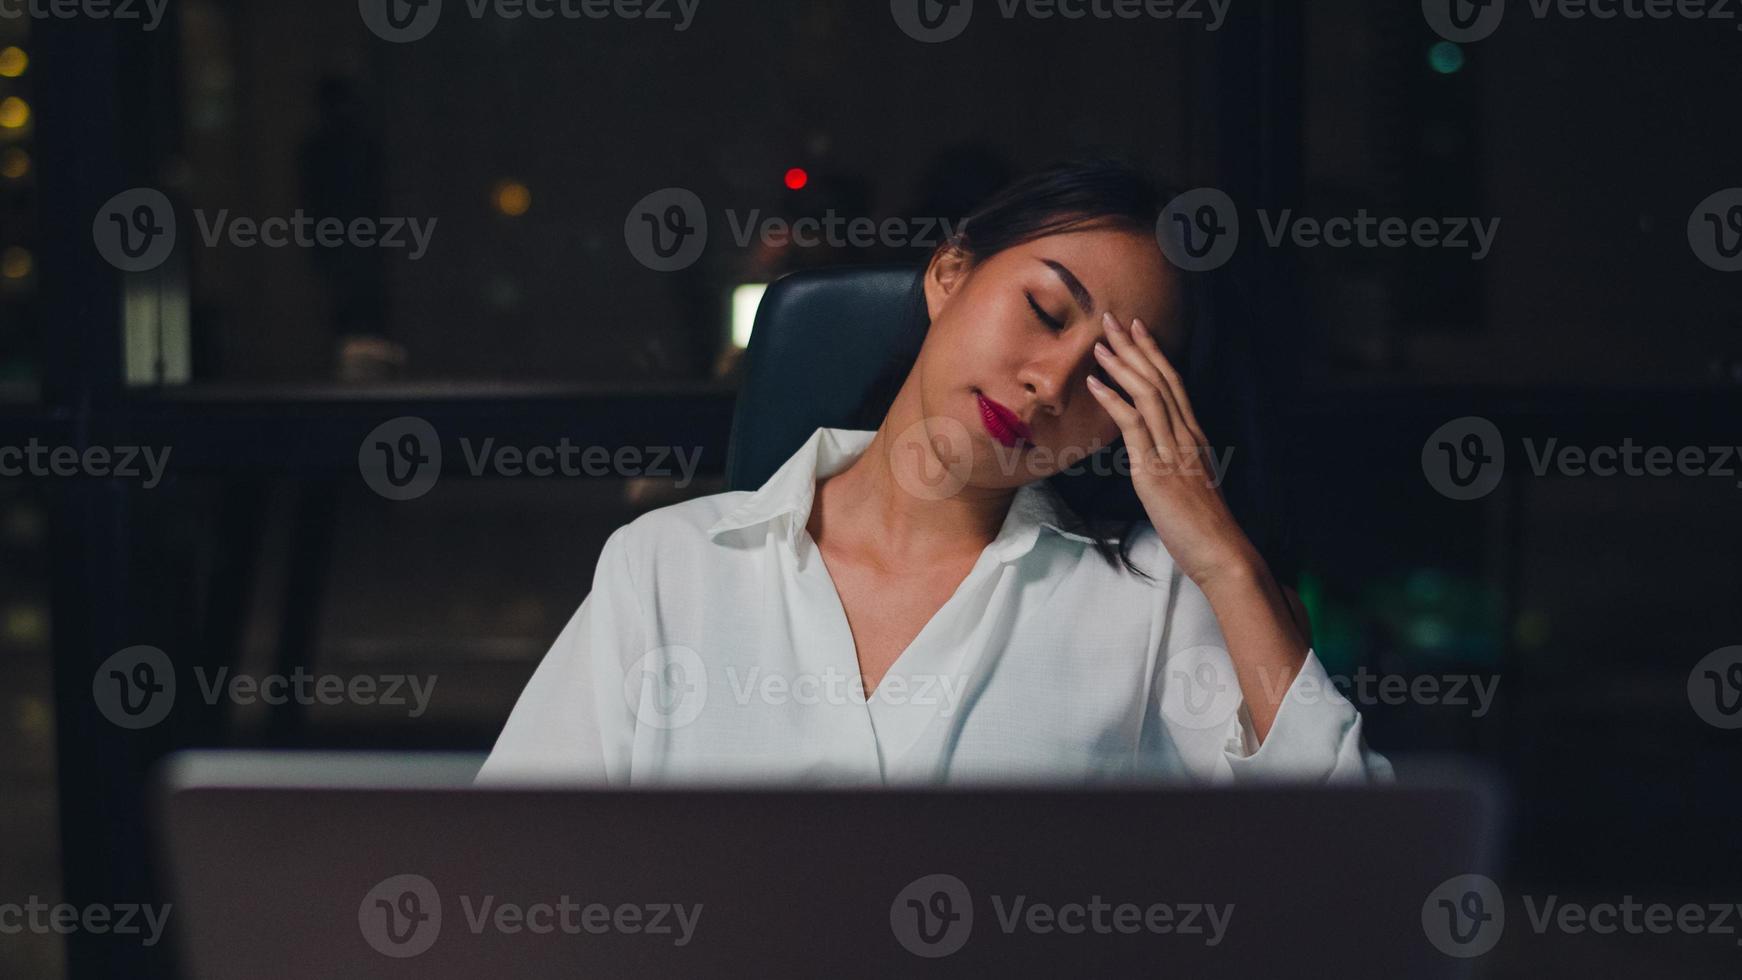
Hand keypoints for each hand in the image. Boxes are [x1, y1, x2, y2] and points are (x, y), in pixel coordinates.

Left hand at [1084, 311, 1260, 588]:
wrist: (1222, 552)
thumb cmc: (1205, 527)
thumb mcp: (1192, 484)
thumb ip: (1175, 462)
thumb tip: (1153, 453)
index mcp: (1195, 437)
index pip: (1175, 384)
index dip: (1155, 353)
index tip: (1139, 329)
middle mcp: (1186, 436)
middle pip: (1161, 379)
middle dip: (1135, 347)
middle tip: (1113, 318)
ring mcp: (1172, 450)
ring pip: (1148, 394)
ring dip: (1122, 365)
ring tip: (1100, 343)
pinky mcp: (1156, 469)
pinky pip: (1135, 425)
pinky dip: (1114, 400)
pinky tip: (1096, 383)